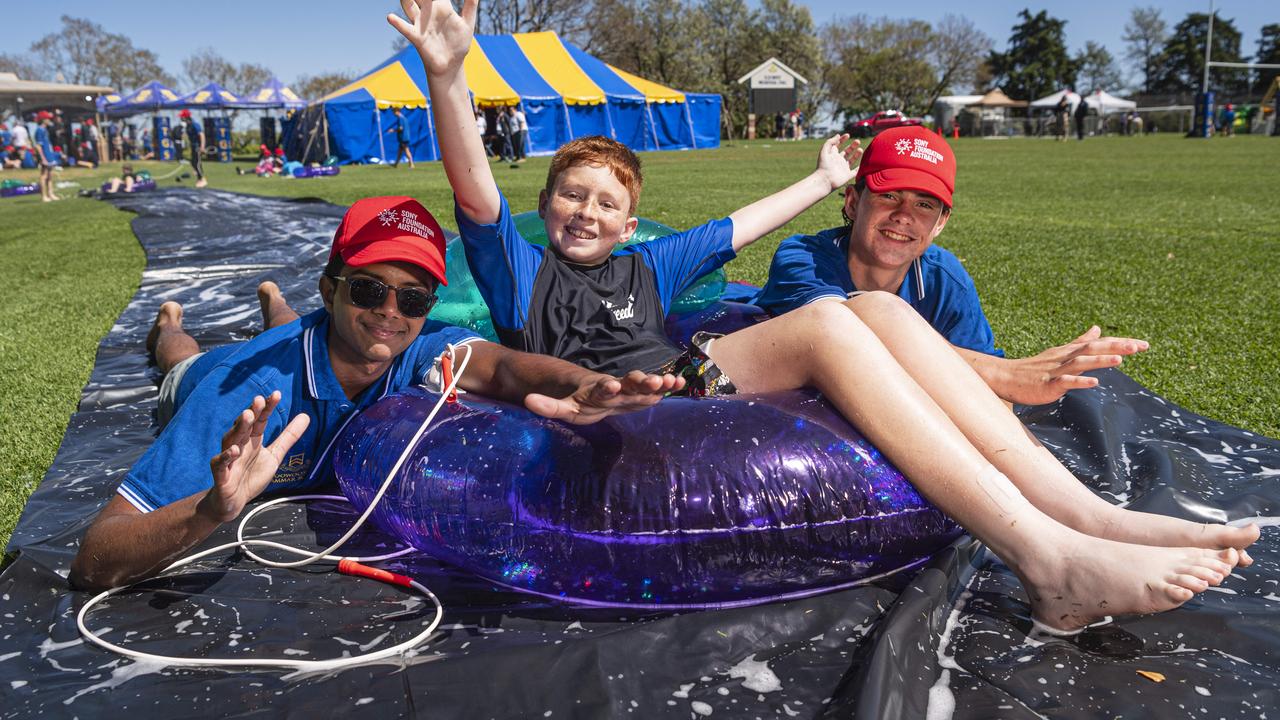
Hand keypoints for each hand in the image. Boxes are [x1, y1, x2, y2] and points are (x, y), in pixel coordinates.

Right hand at [197, 392, 310, 522]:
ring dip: (239, 427)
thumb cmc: (251, 476)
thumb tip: (306, 416)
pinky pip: (221, 463)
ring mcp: (229, 458)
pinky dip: (226, 456)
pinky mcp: (221, 475)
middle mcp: (239, 444)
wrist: (232, 502)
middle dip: (252, 412)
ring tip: (248, 416)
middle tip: (259, 399)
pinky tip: (235, 450)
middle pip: (244, 426)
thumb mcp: (275, 455)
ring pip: (231, 439)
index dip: (267, 408)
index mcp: (252, 439)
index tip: (276, 394)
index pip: (260, 420)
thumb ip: (288, 437)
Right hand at [387, 0, 477, 76]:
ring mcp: (420, 23)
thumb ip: (470, 6)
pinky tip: (390, 17)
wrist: (452, 65)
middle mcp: (428, 12)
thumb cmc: (458, 44)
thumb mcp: (467, 23)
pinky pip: (405, 28)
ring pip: (408, 5)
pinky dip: (397, 23)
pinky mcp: (417, 37)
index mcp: (442, 7)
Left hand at [523, 371, 685, 424]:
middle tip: (652, 380)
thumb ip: (548, 405)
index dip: (606, 387)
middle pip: (628, 383)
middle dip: (640, 381)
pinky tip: (680, 384)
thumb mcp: (561, 407)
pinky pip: (655, 391)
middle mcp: (615, 387)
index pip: (600, 388)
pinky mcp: (640, 395)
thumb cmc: (578, 401)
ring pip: (643, 385)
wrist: (592, 392)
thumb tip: (528, 401)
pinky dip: (667, 386)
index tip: (611, 385)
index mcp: (596, 390)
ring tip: (671, 382)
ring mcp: (629, 390)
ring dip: (657, 383)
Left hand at [816, 134, 861, 190]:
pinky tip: (864, 162)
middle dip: (852, 146)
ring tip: (860, 149)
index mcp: (832, 154)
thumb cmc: (823, 165)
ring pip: (852, 160)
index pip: (838, 145)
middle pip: (847, 151)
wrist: (825, 180)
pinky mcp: (848, 175)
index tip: (848, 135)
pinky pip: (855, 171)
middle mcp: (838, 160)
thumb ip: (830, 142)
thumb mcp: (824, 150)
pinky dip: (860, 167)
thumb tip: (838, 135)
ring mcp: (843, 168)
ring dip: (857, 154)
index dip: (842, 139)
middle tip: (857, 141)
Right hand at [1000, 326, 1148, 404]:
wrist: (1007, 377)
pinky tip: (1094, 382)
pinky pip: (1065, 382)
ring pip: (1080, 362)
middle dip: (1116, 348)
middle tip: (1138, 347)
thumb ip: (1080, 341)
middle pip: (1093, 349)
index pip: (1099, 344)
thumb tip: (1098, 329)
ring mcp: (1056, 370)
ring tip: (1120, 361)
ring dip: (1100, 361)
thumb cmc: (1035, 368)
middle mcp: (1065, 357)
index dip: (1121, 344)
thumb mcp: (1060, 352)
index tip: (1144, 345)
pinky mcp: (1048, 384)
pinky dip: (1079, 382)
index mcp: (1070, 351)